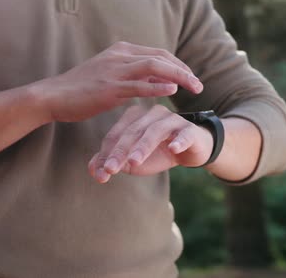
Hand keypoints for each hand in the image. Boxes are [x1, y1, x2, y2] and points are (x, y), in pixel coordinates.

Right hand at [35, 42, 202, 121]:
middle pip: (161, 57)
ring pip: (154, 68)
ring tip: (194, 88)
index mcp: (121, 51)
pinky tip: (173, 91)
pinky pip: (139, 86)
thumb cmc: (80, 89)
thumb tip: (158, 82)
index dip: (179, 65)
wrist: (53, 95)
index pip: (159, 53)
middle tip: (199, 85)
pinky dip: (158, 87)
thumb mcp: (109, 76)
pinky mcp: (109, 88)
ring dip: (179, 77)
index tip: (191, 78)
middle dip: (184, 70)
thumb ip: (133, 77)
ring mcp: (115, 71)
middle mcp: (120, 56)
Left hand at [88, 105, 213, 182]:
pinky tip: (173, 149)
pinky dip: (179, 140)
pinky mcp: (190, 130)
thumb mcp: (133, 159)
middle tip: (111, 169)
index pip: (117, 134)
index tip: (102, 171)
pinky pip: (184, 134)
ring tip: (134, 162)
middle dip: (121, 151)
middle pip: (133, 132)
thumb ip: (112, 162)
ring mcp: (172, 120)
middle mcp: (152, 114)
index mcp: (135, 117)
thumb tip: (93, 172)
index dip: (108, 152)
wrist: (192, 150)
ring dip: (143, 146)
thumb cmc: (158, 152)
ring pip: (155, 131)